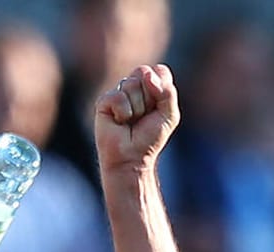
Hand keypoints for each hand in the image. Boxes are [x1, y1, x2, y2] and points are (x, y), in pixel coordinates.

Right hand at [94, 64, 180, 179]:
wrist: (132, 158)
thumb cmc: (150, 138)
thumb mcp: (170, 115)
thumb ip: (167, 92)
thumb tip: (146, 74)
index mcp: (151, 86)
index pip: (160, 71)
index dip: (162, 88)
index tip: (158, 108)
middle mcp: (134, 86)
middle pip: (145, 73)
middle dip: (149, 98)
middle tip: (144, 117)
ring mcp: (118, 93)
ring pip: (131, 84)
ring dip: (137, 108)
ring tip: (131, 122)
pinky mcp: (104, 102)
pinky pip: (118, 97)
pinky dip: (123, 113)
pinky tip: (119, 123)